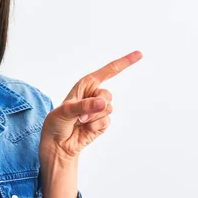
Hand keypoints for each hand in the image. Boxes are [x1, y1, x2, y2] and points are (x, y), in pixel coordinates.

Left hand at [40, 51, 142, 165]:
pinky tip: (85, 129)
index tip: (140, 54)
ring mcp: (100, 109)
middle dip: (95, 106)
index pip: (108, 71)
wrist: (58, 144)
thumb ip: (84, 106)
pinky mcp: (102, 122)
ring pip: (108, 108)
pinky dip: (95, 126)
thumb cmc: (57, 123)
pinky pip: (107, 121)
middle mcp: (94, 94)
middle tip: (79, 116)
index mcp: (86, 85)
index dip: (124, 62)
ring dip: (93, 117)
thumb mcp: (66, 111)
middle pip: (108, 94)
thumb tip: (103, 103)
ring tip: (79, 122)